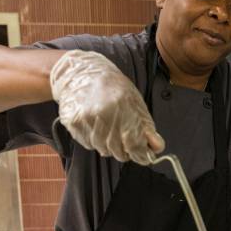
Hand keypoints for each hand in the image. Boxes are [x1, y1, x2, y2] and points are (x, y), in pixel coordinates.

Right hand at [50, 50, 164, 162]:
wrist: (81, 73)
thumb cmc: (112, 87)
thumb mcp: (135, 102)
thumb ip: (146, 126)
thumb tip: (157, 147)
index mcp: (122, 106)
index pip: (134, 143)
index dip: (141, 155)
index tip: (145, 158)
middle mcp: (103, 113)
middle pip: (118, 151)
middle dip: (125, 150)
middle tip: (125, 140)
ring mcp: (86, 119)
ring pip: (103, 150)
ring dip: (108, 145)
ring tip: (108, 127)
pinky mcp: (73, 123)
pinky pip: (88, 144)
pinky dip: (94, 140)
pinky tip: (95, 125)